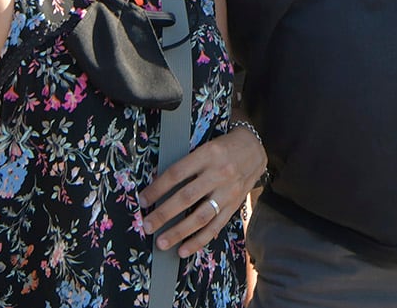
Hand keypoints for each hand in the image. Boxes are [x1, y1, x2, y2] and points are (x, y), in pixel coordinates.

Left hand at [140, 128, 265, 257]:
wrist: (254, 150)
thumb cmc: (223, 148)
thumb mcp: (204, 147)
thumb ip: (186, 164)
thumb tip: (157, 182)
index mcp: (207, 155)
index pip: (176, 173)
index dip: (157, 188)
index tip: (143, 200)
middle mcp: (218, 174)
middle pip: (186, 197)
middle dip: (164, 214)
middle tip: (147, 225)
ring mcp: (228, 192)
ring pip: (201, 216)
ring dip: (179, 232)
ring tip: (162, 242)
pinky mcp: (234, 205)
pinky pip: (215, 227)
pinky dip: (198, 240)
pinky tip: (184, 250)